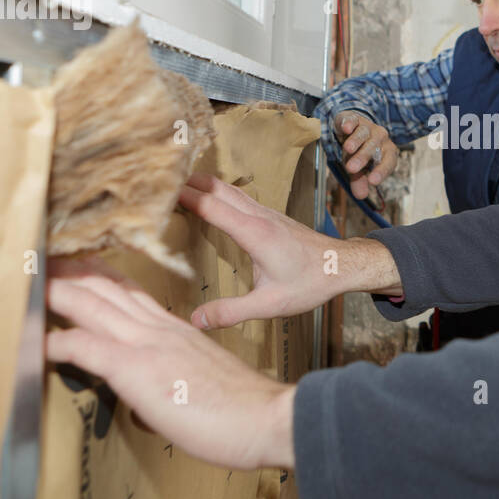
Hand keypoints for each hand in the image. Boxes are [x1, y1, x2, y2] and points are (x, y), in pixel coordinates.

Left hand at [45, 259, 294, 469]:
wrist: (267, 416)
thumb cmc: (241, 407)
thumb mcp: (203, 377)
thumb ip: (177, 372)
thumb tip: (155, 391)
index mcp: (175, 329)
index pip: (130, 291)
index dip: (100, 275)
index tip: (78, 263)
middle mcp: (158, 328)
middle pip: (105, 288)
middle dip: (69, 270)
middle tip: (41, 255)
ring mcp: (147, 345)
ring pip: (92, 304)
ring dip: (56, 291)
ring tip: (28, 278)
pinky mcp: (137, 369)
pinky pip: (86, 347)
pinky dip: (55, 341)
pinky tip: (33, 342)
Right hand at [176, 172, 369, 324]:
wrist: (342, 265)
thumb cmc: (311, 283)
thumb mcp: (270, 305)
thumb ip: (232, 312)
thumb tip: (195, 321)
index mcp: (254, 233)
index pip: (211, 205)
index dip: (183, 195)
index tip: (157, 190)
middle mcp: (258, 216)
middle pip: (216, 188)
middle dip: (186, 181)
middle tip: (156, 178)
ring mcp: (265, 212)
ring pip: (227, 188)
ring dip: (200, 182)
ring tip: (173, 182)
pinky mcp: (269, 216)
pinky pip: (237, 196)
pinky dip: (216, 191)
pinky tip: (207, 196)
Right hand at [334, 111, 397, 198]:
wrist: (352, 129)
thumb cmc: (359, 152)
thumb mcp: (359, 169)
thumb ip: (360, 181)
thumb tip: (361, 196)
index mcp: (386, 152)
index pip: (388, 162)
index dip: (381, 171)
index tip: (372, 181)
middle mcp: (380, 138)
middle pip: (373, 147)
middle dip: (363, 157)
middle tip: (351, 169)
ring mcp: (368, 127)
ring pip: (363, 133)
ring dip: (356, 141)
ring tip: (347, 150)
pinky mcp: (354, 118)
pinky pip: (353, 120)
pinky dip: (350, 124)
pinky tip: (347, 129)